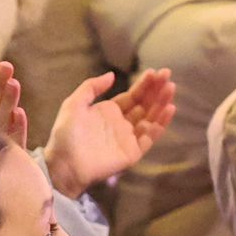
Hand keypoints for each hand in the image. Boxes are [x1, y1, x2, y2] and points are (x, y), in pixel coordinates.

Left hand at [41, 68, 175, 197]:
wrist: (64, 163)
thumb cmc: (66, 134)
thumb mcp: (74, 104)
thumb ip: (91, 87)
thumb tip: (112, 75)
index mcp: (110, 112)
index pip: (133, 96)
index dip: (144, 84)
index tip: (155, 72)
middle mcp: (122, 124)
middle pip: (145, 105)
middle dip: (157, 91)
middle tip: (168, 75)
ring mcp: (129, 138)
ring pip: (151, 118)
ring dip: (161, 104)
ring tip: (171, 88)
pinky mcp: (133, 153)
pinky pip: (150, 137)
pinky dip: (161, 124)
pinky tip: (169, 109)